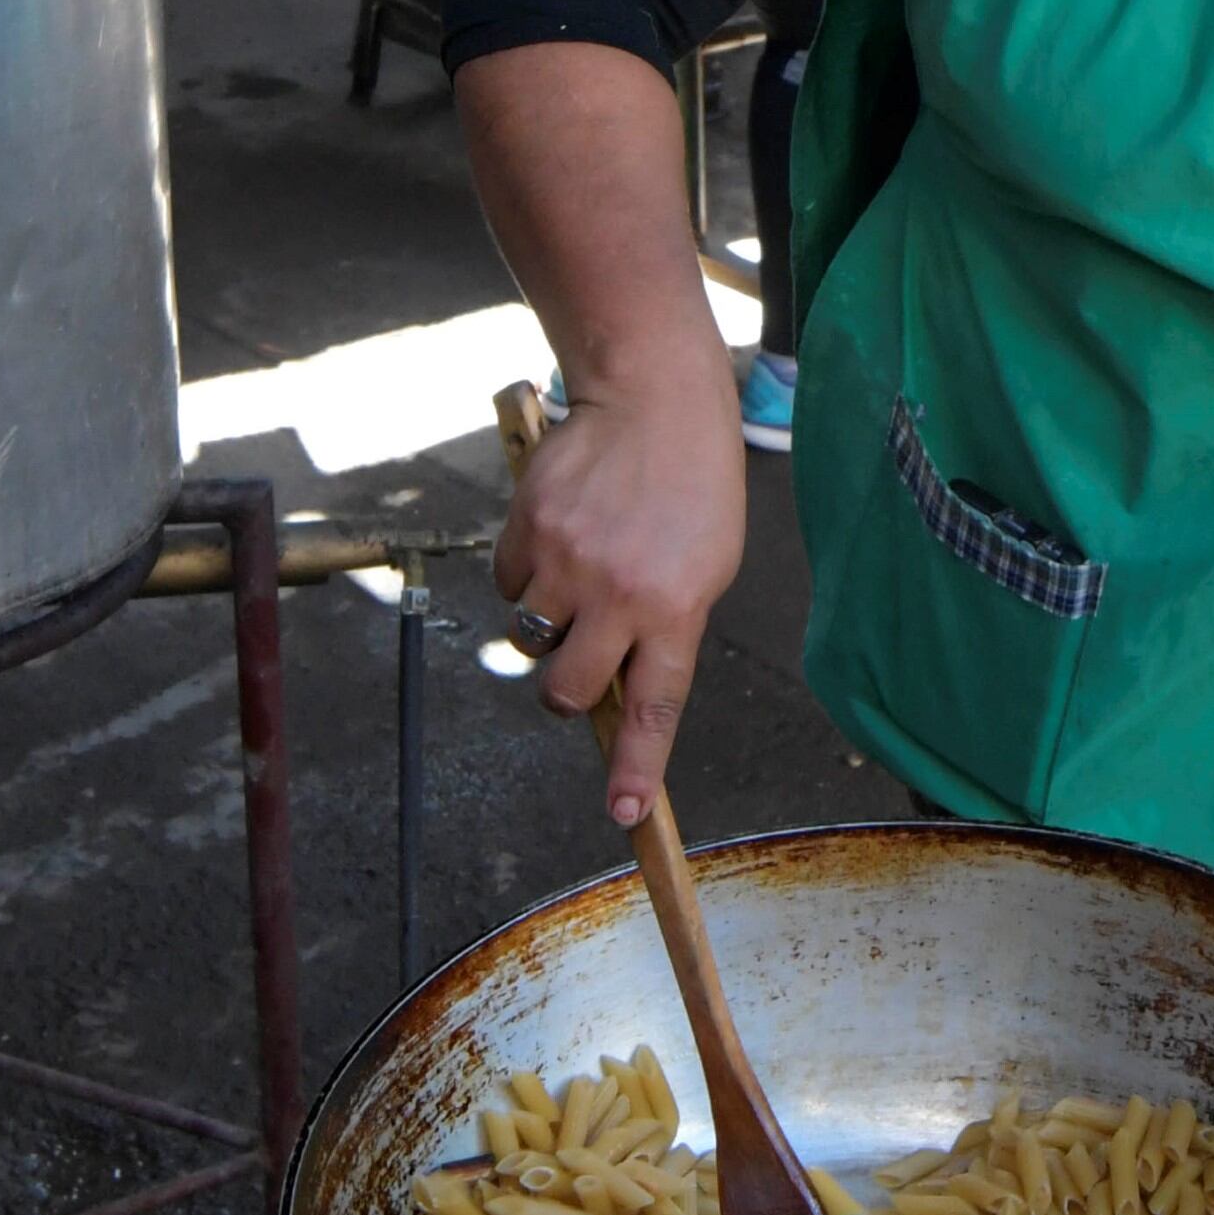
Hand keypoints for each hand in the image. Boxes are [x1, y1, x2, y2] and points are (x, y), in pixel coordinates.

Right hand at [493, 356, 745, 827]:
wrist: (654, 401)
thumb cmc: (691, 490)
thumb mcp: (705, 567)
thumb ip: (665, 629)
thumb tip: (617, 690)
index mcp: (677, 609)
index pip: (654, 706)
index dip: (636, 765)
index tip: (623, 813)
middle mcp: (619, 593)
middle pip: (567, 690)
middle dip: (565, 690)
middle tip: (578, 657)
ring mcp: (569, 561)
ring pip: (530, 638)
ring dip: (546, 622)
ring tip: (579, 570)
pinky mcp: (528, 527)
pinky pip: (507, 582)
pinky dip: (525, 571)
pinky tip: (560, 532)